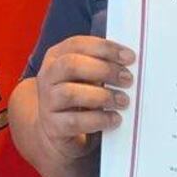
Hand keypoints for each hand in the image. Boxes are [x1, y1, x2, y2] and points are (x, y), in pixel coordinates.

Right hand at [31, 36, 134, 164]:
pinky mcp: (53, 127)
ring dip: (102, 96)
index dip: (105, 48)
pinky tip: (115, 119)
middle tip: (128, 79)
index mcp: (55, 57)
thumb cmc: (78, 97)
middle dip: (104, 70)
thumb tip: (129, 63)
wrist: (58, 131)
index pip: (77, 44)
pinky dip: (99, 119)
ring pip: (71, 93)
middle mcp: (48, 77)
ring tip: (123, 101)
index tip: (129, 57)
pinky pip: (75, 121)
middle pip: (71, 65)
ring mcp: (47, 102)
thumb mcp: (85, 77)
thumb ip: (101, 66)